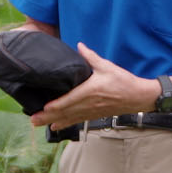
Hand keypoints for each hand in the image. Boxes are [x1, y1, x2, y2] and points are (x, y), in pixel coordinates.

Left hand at [31, 43, 160, 129]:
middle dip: (48, 116)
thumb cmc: (123, 81)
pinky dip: (65, 123)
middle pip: (66, 111)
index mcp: (91, 90)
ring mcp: (91, 111)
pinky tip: (55, 126)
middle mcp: (89, 103)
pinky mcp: (94, 115)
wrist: (138, 97)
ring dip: (53, 121)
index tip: (44, 107)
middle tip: (33, 120)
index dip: (56, 105)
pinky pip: (77, 120)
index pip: (70, 99)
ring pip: (69, 118)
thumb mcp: (107, 66)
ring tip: (38, 124)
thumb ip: (91, 57)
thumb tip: (79, 46)